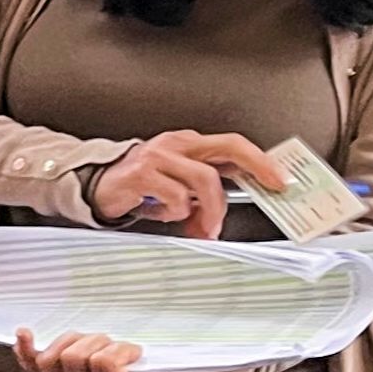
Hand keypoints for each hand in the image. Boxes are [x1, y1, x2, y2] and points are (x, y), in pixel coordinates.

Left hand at [13, 329, 199, 371]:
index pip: (104, 364)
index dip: (118, 353)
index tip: (137, 354)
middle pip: (75, 358)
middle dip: (97, 344)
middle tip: (116, 346)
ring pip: (54, 358)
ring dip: (74, 342)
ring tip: (96, 343)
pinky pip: (33, 366)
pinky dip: (26, 350)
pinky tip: (25, 333)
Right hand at [90, 131, 280, 239]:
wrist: (93, 186)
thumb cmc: (137, 186)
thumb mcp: (175, 181)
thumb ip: (203, 188)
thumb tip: (231, 207)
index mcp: (187, 144)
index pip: (232, 145)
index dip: (260, 160)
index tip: (279, 179)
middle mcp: (175, 144)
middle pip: (228, 148)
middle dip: (256, 167)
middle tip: (270, 187)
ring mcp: (158, 156)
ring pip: (204, 180)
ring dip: (210, 209)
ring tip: (203, 227)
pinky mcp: (141, 174)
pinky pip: (175, 197)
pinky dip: (175, 212)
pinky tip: (163, 214)